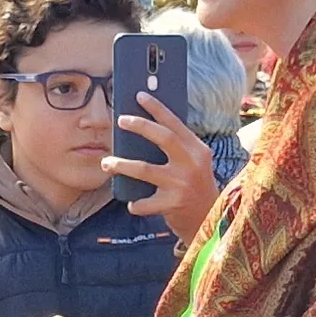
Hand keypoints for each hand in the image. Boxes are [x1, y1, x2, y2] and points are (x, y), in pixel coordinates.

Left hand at [107, 96, 223, 244]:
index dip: (157, 108)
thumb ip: (176, 148)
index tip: (140, 95)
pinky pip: (144, 202)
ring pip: (144, 169)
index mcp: (197, 150)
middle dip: (140, 125)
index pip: (176, 123)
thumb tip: (142, 129)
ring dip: (121, 165)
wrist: (209, 221)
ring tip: (106, 163)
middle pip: (163, 138)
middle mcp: (192, 164)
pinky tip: (131, 203)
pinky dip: (135, 203)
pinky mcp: (172, 205)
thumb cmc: (193, 188)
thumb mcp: (193, 164)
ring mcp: (182, 184)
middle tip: (120, 120)